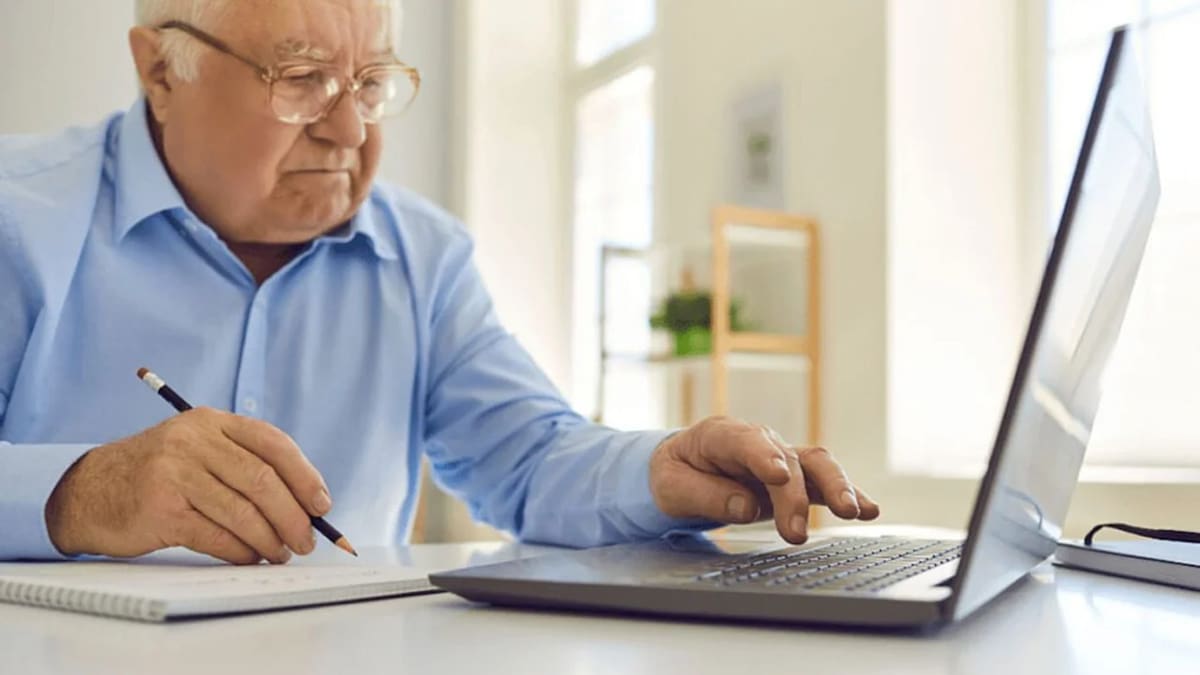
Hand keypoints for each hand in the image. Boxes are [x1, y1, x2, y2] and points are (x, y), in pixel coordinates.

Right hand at [44, 407, 330, 564]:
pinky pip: (216, 535)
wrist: (89, 491)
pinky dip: (241, 552)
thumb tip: (305, 505)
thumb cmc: (159, 475)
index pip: (273, 443)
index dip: (305, 476)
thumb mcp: (198, 451)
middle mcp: (194, 441)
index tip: (322, 505)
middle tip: (307, 541)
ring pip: (243, 512)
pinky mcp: (161, 508)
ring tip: (281, 554)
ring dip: (270, 539)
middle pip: (263, 480)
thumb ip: (244, 465)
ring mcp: (175, 473)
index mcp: (211, 422)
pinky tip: (251, 558)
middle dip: (293, 516)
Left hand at [649, 416, 879, 543]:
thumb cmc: (676, 474)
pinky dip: (849, 493)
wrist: (683, 468)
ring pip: (816, 464)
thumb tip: (745, 507)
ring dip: (836, 487)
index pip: (745, 441)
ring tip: (853, 512)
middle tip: (796, 532)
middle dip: (796, 494)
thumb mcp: (672, 487)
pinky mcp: (796, 478)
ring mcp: (781, 457)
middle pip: (787, 459)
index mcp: (720, 435)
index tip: (777, 476)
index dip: (763, 456)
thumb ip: (705, 495)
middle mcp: (759, 441)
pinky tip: (870, 509)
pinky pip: (825, 482)